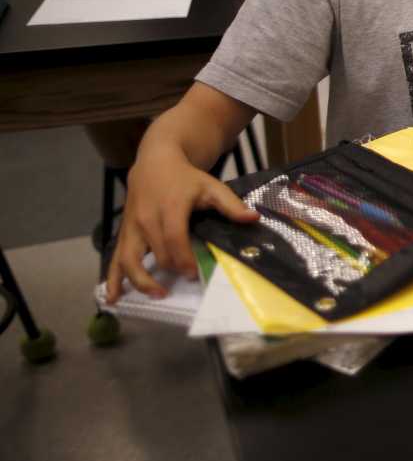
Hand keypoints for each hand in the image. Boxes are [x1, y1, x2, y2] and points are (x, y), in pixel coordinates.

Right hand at [106, 148, 257, 301]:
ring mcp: (131, 228)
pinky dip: (111, 279)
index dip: (184, 258)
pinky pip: (114, 259)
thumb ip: (231, 204)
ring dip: (141, 281)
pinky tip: (111, 298)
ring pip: (129, 260)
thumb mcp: (211, 186)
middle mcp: (147, 219)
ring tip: (158, 294)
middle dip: (172, 271)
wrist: (155, 163)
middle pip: (157, 253)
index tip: (195, 272)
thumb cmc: (186, 178)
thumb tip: (254, 219)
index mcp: (170, 207)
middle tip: (189, 279)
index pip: (174, 238)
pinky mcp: (123, 233)